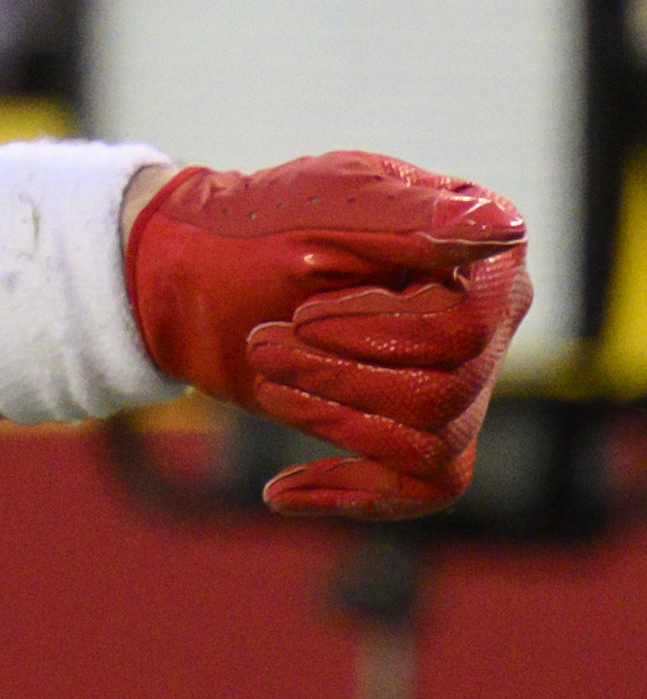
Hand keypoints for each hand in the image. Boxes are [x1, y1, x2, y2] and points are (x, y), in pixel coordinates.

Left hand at [129, 153, 531, 517]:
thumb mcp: (323, 204)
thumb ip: (408, 215)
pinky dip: (353, 493)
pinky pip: (424, 487)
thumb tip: (503, 226)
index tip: (304, 317)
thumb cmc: (260, 227)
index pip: (463, 330)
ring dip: (332, 418)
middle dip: (339, 378)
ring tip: (268, 381)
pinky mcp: (421, 424)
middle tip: (264, 346)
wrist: (196, 275)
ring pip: (430, 441)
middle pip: (446, 392)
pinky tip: (281, 491)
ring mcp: (463, 376)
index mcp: (482, 257)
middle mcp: (491, 320)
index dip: (380, 336)